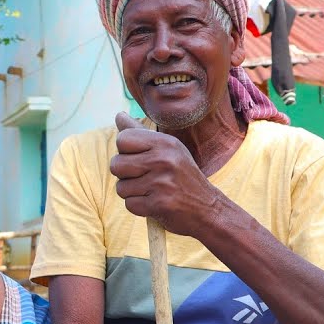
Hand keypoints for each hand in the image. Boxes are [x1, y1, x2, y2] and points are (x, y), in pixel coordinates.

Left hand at [110, 112, 213, 231]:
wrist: (207, 208)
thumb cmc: (182, 176)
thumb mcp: (168, 149)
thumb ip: (140, 133)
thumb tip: (118, 115)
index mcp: (165, 142)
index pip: (122, 139)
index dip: (124, 152)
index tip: (139, 159)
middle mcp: (163, 159)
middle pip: (116, 164)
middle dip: (124, 175)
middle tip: (144, 178)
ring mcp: (161, 182)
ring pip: (121, 187)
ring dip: (132, 193)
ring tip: (151, 191)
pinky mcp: (159, 204)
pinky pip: (129, 204)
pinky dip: (138, 207)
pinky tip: (154, 203)